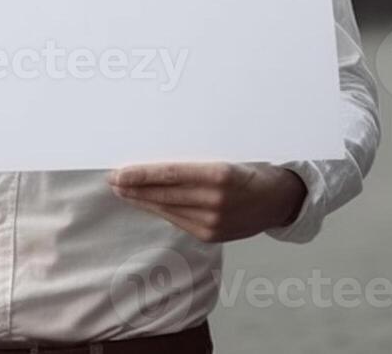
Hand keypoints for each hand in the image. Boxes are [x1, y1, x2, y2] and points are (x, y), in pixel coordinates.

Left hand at [107, 162, 305, 243]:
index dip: (141, 174)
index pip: (170, 174)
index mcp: (221, 174)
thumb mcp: (227, 156)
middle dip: (134, 188)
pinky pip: (177, 220)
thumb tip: (157, 157)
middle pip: (164, 194)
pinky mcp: (211, 236)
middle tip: (112, 179)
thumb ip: (196, 159)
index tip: (119, 172)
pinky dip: (159, 210)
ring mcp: (214, 222)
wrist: (279, 199)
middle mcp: (216, 201)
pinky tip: (146, 203)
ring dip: (142, 200)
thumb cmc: (250, 168)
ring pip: (167, 209)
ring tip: (123, 191)